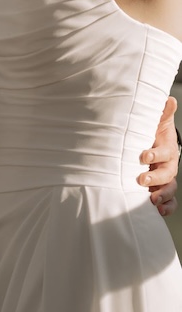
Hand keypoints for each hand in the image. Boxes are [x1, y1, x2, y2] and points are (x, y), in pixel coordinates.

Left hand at [138, 95, 178, 216]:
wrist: (153, 146)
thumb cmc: (152, 134)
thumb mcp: (156, 123)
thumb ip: (162, 114)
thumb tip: (169, 99)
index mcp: (167, 149)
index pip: (163, 153)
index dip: (155, 155)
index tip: (143, 156)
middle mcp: (168, 166)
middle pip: (167, 174)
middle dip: (156, 178)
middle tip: (142, 180)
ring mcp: (166, 179)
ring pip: (169, 189)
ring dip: (162, 195)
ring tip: (152, 201)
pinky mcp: (161, 190)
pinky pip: (168, 201)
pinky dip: (166, 207)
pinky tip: (159, 212)